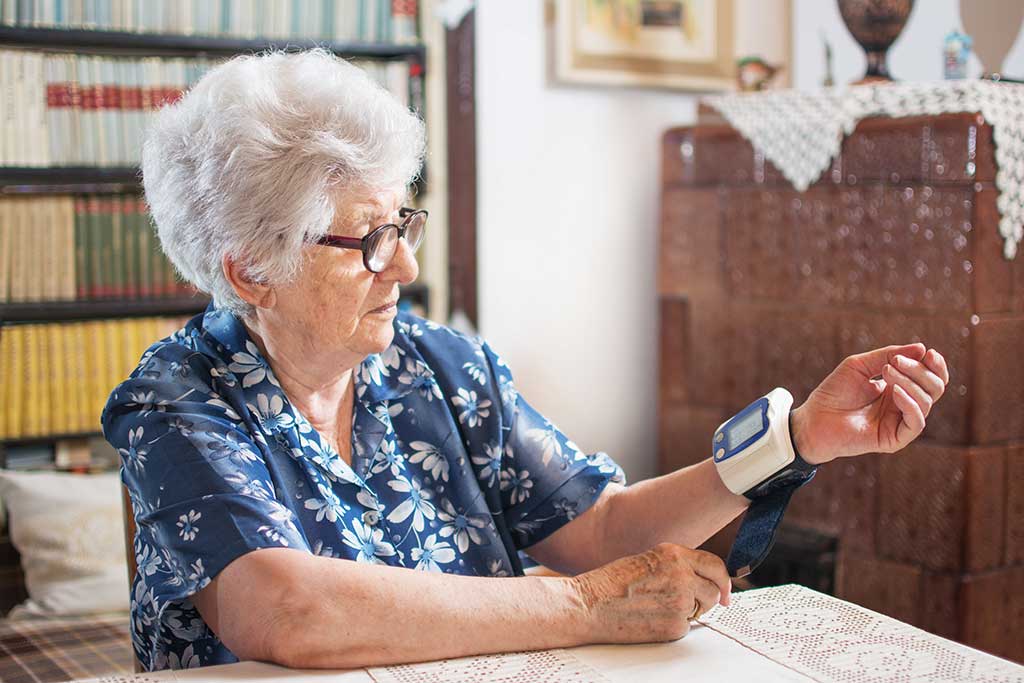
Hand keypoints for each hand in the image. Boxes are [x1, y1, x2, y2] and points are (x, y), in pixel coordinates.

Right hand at [570, 543, 731, 643]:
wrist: (589, 604)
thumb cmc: (610, 583)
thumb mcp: (646, 560)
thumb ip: (675, 566)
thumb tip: (699, 579)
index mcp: (673, 554)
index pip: (714, 564)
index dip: (723, 580)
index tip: (724, 591)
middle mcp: (681, 574)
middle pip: (713, 590)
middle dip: (706, 599)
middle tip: (691, 604)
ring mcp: (680, 600)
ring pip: (701, 610)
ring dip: (689, 612)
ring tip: (658, 608)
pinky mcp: (675, 624)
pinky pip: (686, 627)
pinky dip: (673, 626)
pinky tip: (651, 620)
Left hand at [791, 342, 948, 464]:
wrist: (814, 417)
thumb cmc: (834, 391)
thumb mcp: (860, 365)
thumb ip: (888, 355)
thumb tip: (922, 348)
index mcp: (899, 387)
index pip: (931, 378)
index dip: (935, 365)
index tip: (929, 352)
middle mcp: (904, 405)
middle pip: (934, 388)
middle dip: (920, 371)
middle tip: (895, 362)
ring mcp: (900, 422)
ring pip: (926, 402)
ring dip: (910, 382)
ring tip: (887, 372)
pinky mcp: (895, 439)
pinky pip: (916, 422)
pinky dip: (911, 403)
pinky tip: (895, 391)